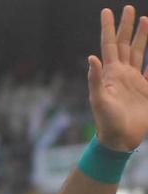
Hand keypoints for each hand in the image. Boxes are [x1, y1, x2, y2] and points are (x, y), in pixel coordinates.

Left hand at [88, 6, 147, 151]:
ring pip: (139, 53)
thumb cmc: (106, 122)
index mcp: (110, 73)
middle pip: (125, 44)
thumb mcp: (99, 100)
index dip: (108, 28)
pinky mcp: (146, 91)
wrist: (119, 140)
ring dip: (142, 37)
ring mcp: (134, 81)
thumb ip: (95, 79)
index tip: (106, 11)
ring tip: (145, 19)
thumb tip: (92, 57)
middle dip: (126, 26)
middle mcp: (122, 73)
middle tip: (127, 8)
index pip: (109, 45)